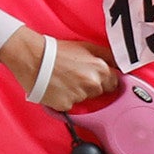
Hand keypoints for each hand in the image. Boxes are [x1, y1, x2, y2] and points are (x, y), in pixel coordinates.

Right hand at [0, 26, 118, 110]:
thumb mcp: (87, 47)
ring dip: (78, 93)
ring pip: (85, 99)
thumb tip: (120, 65)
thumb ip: (107, 56)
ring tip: (64, 80)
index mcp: (100, 69)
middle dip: (92, 87)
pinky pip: (70, 106)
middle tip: (77, 76)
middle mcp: (92, 84)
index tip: (96, 77)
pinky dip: (65, 100)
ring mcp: (79, 96)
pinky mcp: (66, 105)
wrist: (33, 58)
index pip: (114, 82)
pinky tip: (58, 89)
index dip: (105, 80)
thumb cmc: (57, 51)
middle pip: (100, 92)